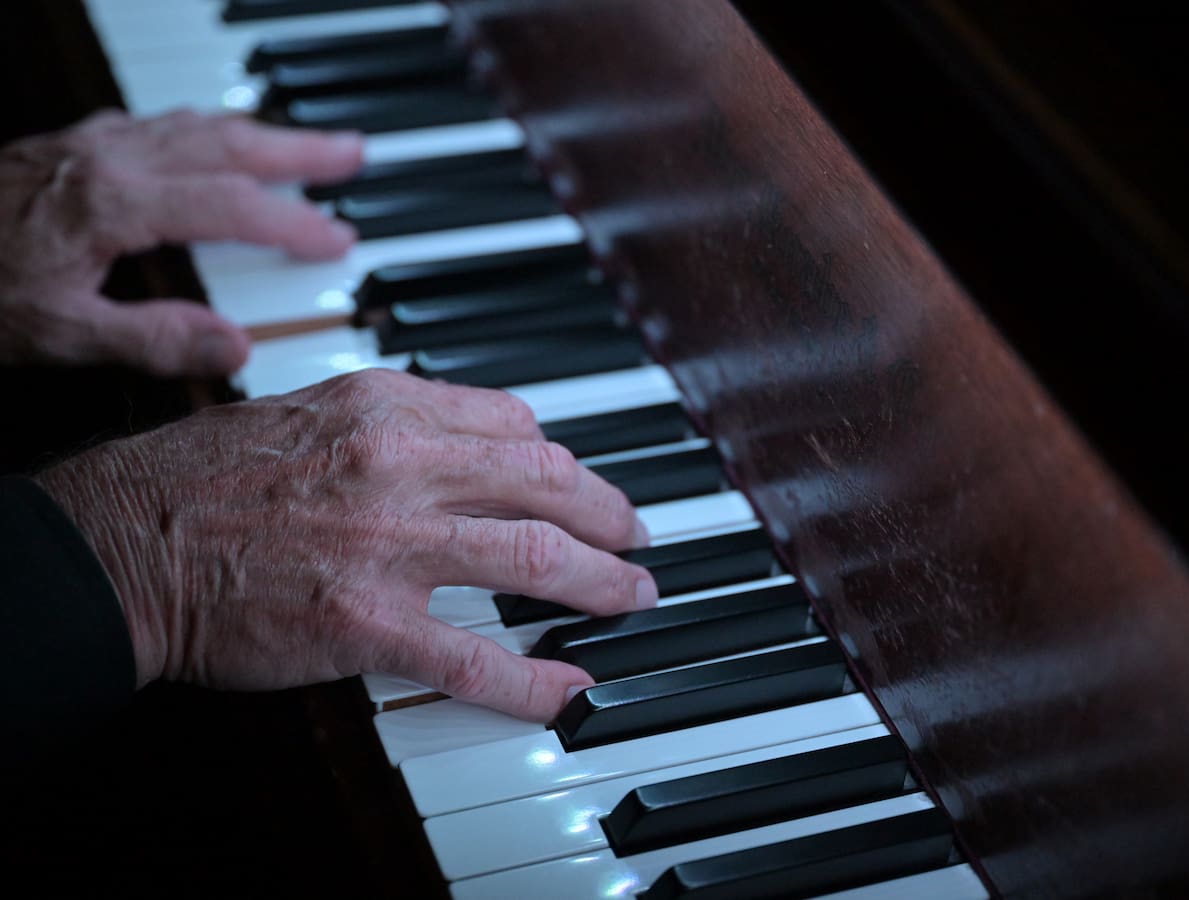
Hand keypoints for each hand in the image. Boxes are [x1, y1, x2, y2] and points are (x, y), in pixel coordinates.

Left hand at [0, 109, 362, 376]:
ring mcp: (88, 145)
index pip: (230, 205)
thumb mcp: (59, 334)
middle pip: (226, 140)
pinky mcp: (70, 146)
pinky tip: (216, 143)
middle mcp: (108, 158)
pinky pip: (159, 124)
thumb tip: (234, 346)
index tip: (336, 241)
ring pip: (195, 123)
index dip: (291, 223)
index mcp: (114, 202)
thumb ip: (153, 339)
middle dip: (298, 147)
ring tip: (306, 144)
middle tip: (352, 152)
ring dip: (260, 131)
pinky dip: (208, 130)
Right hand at [34, 370, 656, 721]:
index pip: (515, 425)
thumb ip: (397, 418)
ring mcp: (388, 545)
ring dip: (603, 583)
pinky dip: (535, 680)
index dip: (566, 460)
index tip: (583, 485)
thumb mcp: (308, 407)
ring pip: (535, 558)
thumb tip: (477, 437)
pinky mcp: (366, 624)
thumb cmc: (206, 475)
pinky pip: (476, 659)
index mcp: (387, 406)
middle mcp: (400, 465)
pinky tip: (571, 686)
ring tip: (636, 596)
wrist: (124, 540)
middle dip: (611, 514)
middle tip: (637, 538)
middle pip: (548, 483)